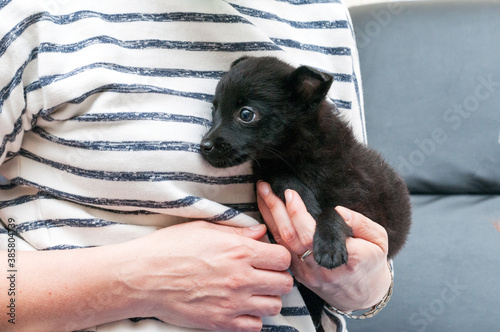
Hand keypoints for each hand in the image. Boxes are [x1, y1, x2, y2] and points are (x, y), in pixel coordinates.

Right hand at [116, 221, 293, 331]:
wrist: (142, 277)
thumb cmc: (169, 248)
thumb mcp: (204, 229)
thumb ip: (237, 232)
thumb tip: (260, 232)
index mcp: (239, 251)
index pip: (283, 257)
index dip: (279, 257)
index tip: (270, 258)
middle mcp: (241, 278)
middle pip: (284, 283)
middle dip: (278, 278)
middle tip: (264, 275)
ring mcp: (232, 303)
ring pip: (274, 306)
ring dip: (268, 298)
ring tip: (253, 292)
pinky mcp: (220, 322)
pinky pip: (255, 327)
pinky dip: (252, 319)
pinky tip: (241, 308)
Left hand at [257, 181, 390, 311]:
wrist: (363, 296)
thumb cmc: (371, 262)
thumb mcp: (379, 239)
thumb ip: (361, 223)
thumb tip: (339, 211)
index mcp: (345, 257)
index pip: (313, 234)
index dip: (297, 213)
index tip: (290, 193)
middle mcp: (322, 267)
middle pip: (291, 236)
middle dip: (276, 209)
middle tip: (266, 186)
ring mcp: (308, 273)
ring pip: (282, 243)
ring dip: (269, 216)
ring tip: (262, 193)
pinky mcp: (299, 275)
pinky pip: (281, 250)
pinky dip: (271, 229)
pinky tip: (265, 212)